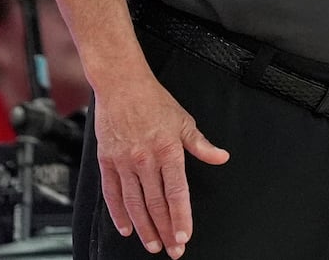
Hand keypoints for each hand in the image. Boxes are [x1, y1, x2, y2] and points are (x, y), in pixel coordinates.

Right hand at [94, 74, 229, 256]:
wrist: (121, 85)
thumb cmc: (154, 102)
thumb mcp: (184, 120)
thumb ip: (201, 145)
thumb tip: (221, 158)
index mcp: (168, 150)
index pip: (177, 192)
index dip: (181, 217)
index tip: (184, 235)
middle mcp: (145, 160)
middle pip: (156, 203)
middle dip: (165, 230)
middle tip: (172, 250)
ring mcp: (124, 162)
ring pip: (134, 203)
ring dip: (143, 227)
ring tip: (152, 244)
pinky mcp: (106, 161)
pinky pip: (111, 193)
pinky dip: (118, 213)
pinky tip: (125, 228)